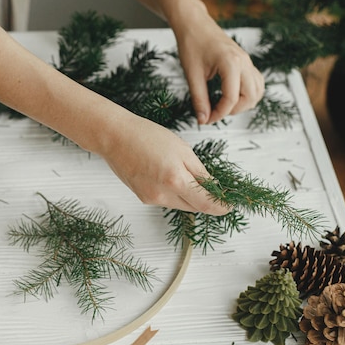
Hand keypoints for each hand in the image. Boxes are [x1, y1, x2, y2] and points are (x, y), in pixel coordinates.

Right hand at [99, 113, 228, 214]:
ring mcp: (151, 199)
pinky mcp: (143, 198)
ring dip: (189, 196)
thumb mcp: (182, 149)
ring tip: (186, 176)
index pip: (206, 203)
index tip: (230, 205)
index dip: (221, 206)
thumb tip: (213, 188)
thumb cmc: (146, 136)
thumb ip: (200, 172)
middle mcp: (162, 195)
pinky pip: (166, 200)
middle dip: (206, 200)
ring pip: (180, 204)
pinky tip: (168, 176)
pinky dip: (174, 193)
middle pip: (194, 207)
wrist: (114, 137)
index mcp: (176, 180)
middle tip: (214, 189)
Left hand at [175, 12, 264, 124]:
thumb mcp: (192, 74)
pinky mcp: (246, 62)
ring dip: (244, 103)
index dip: (219, 113)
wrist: (195, 24)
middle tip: (215, 112)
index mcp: (231, 63)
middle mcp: (244, 62)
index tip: (206, 119)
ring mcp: (247, 61)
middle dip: (233, 110)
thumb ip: (199, 99)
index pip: (231, 98)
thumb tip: (203, 119)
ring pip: (258, 91)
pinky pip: (256, 82)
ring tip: (223, 105)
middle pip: (251, 97)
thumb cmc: (192, 43)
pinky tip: (231, 96)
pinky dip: (248, 94)